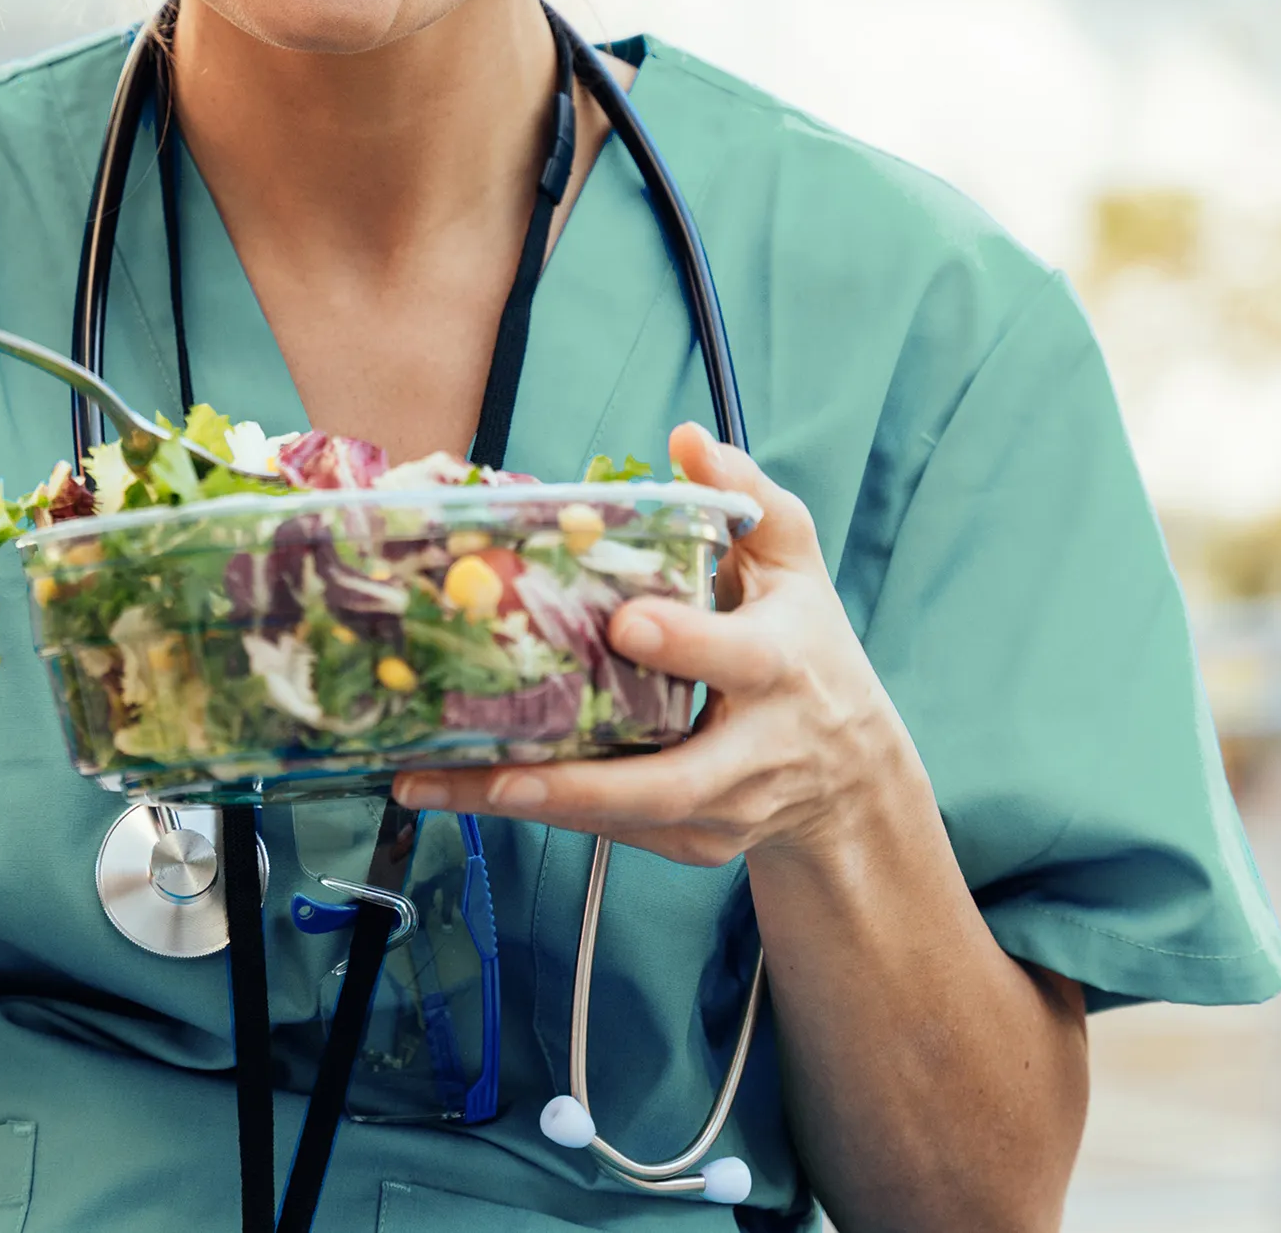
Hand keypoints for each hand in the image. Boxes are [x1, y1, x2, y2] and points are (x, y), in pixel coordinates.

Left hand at [393, 422, 914, 869]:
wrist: (849, 775)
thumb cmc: (806, 646)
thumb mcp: (790, 564)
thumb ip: (745, 496)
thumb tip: (685, 438)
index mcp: (779, 667)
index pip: (736, 658)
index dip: (683, 644)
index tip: (625, 623)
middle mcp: (750, 755)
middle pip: (672, 781)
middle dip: (585, 782)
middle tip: (499, 771)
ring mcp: (715, 810)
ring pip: (620, 818)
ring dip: (524, 802)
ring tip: (431, 782)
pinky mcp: (683, 842)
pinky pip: (604, 829)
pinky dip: (533, 808)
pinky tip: (457, 787)